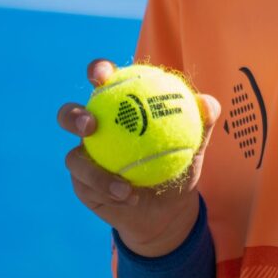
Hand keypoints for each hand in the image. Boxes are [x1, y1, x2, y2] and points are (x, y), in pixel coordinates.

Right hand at [58, 58, 220, 256]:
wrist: (168, 206)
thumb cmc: (180, 160)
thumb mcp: (195, 141)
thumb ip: (202, 119)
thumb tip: (207, 103)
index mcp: (118, 105)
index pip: (103, 81)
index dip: (97, 71)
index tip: (103, 74)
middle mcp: (96, 127)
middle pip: (70, 114)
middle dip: (73, 115)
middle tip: (92, 124)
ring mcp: (84, 157)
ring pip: (74, 158)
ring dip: (94, 170)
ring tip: (118, 177)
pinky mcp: (82, 184)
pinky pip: (88, 185)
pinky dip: (108, 189)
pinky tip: (128, 194)